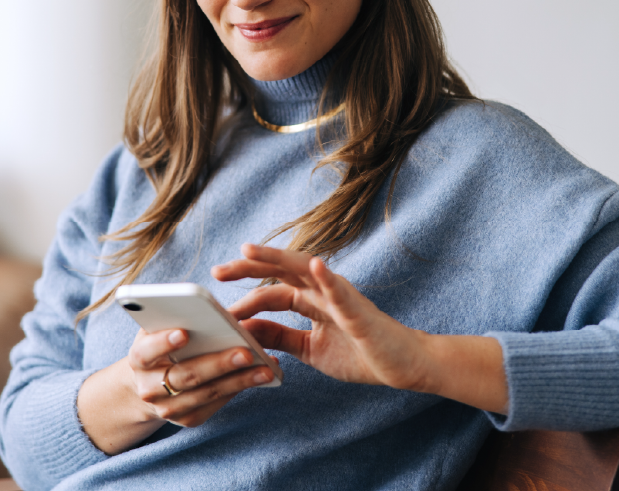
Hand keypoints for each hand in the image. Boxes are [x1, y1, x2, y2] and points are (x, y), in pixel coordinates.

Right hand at [124, 326, 274, 426]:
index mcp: (139, 359)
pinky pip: (216, 404)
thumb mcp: (159, 328)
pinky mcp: (188, 418)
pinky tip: (260, 376)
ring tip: (265, 368)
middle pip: (186, 375)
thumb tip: (206, 307)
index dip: (163, 342)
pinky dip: (239, 388)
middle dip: (218, 363)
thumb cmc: (161, 344)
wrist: (151, 383)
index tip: (184, 332)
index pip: (146, 351)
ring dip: (239, 381)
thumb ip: (173, 317)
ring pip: (207, 393)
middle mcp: (149, 388)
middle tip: (245, 352)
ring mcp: (168, 408)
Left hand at [211, 243, 432, 391]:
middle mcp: (322, 290)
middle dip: (248, 267)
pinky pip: (342, 291)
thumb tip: (246, 330)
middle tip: (217, 270)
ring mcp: (341, 297)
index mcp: (310, 300)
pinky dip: (328, 277)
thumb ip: (280, 337)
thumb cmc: (361, 353)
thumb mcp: (310, 349)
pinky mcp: (359, 310)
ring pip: (305, 270)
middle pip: (280, 271)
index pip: (271, 289)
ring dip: (277, 258)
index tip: (215, 298)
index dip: (244, 293)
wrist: (402, 366)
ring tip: (250, 251)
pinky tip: (316, 265)